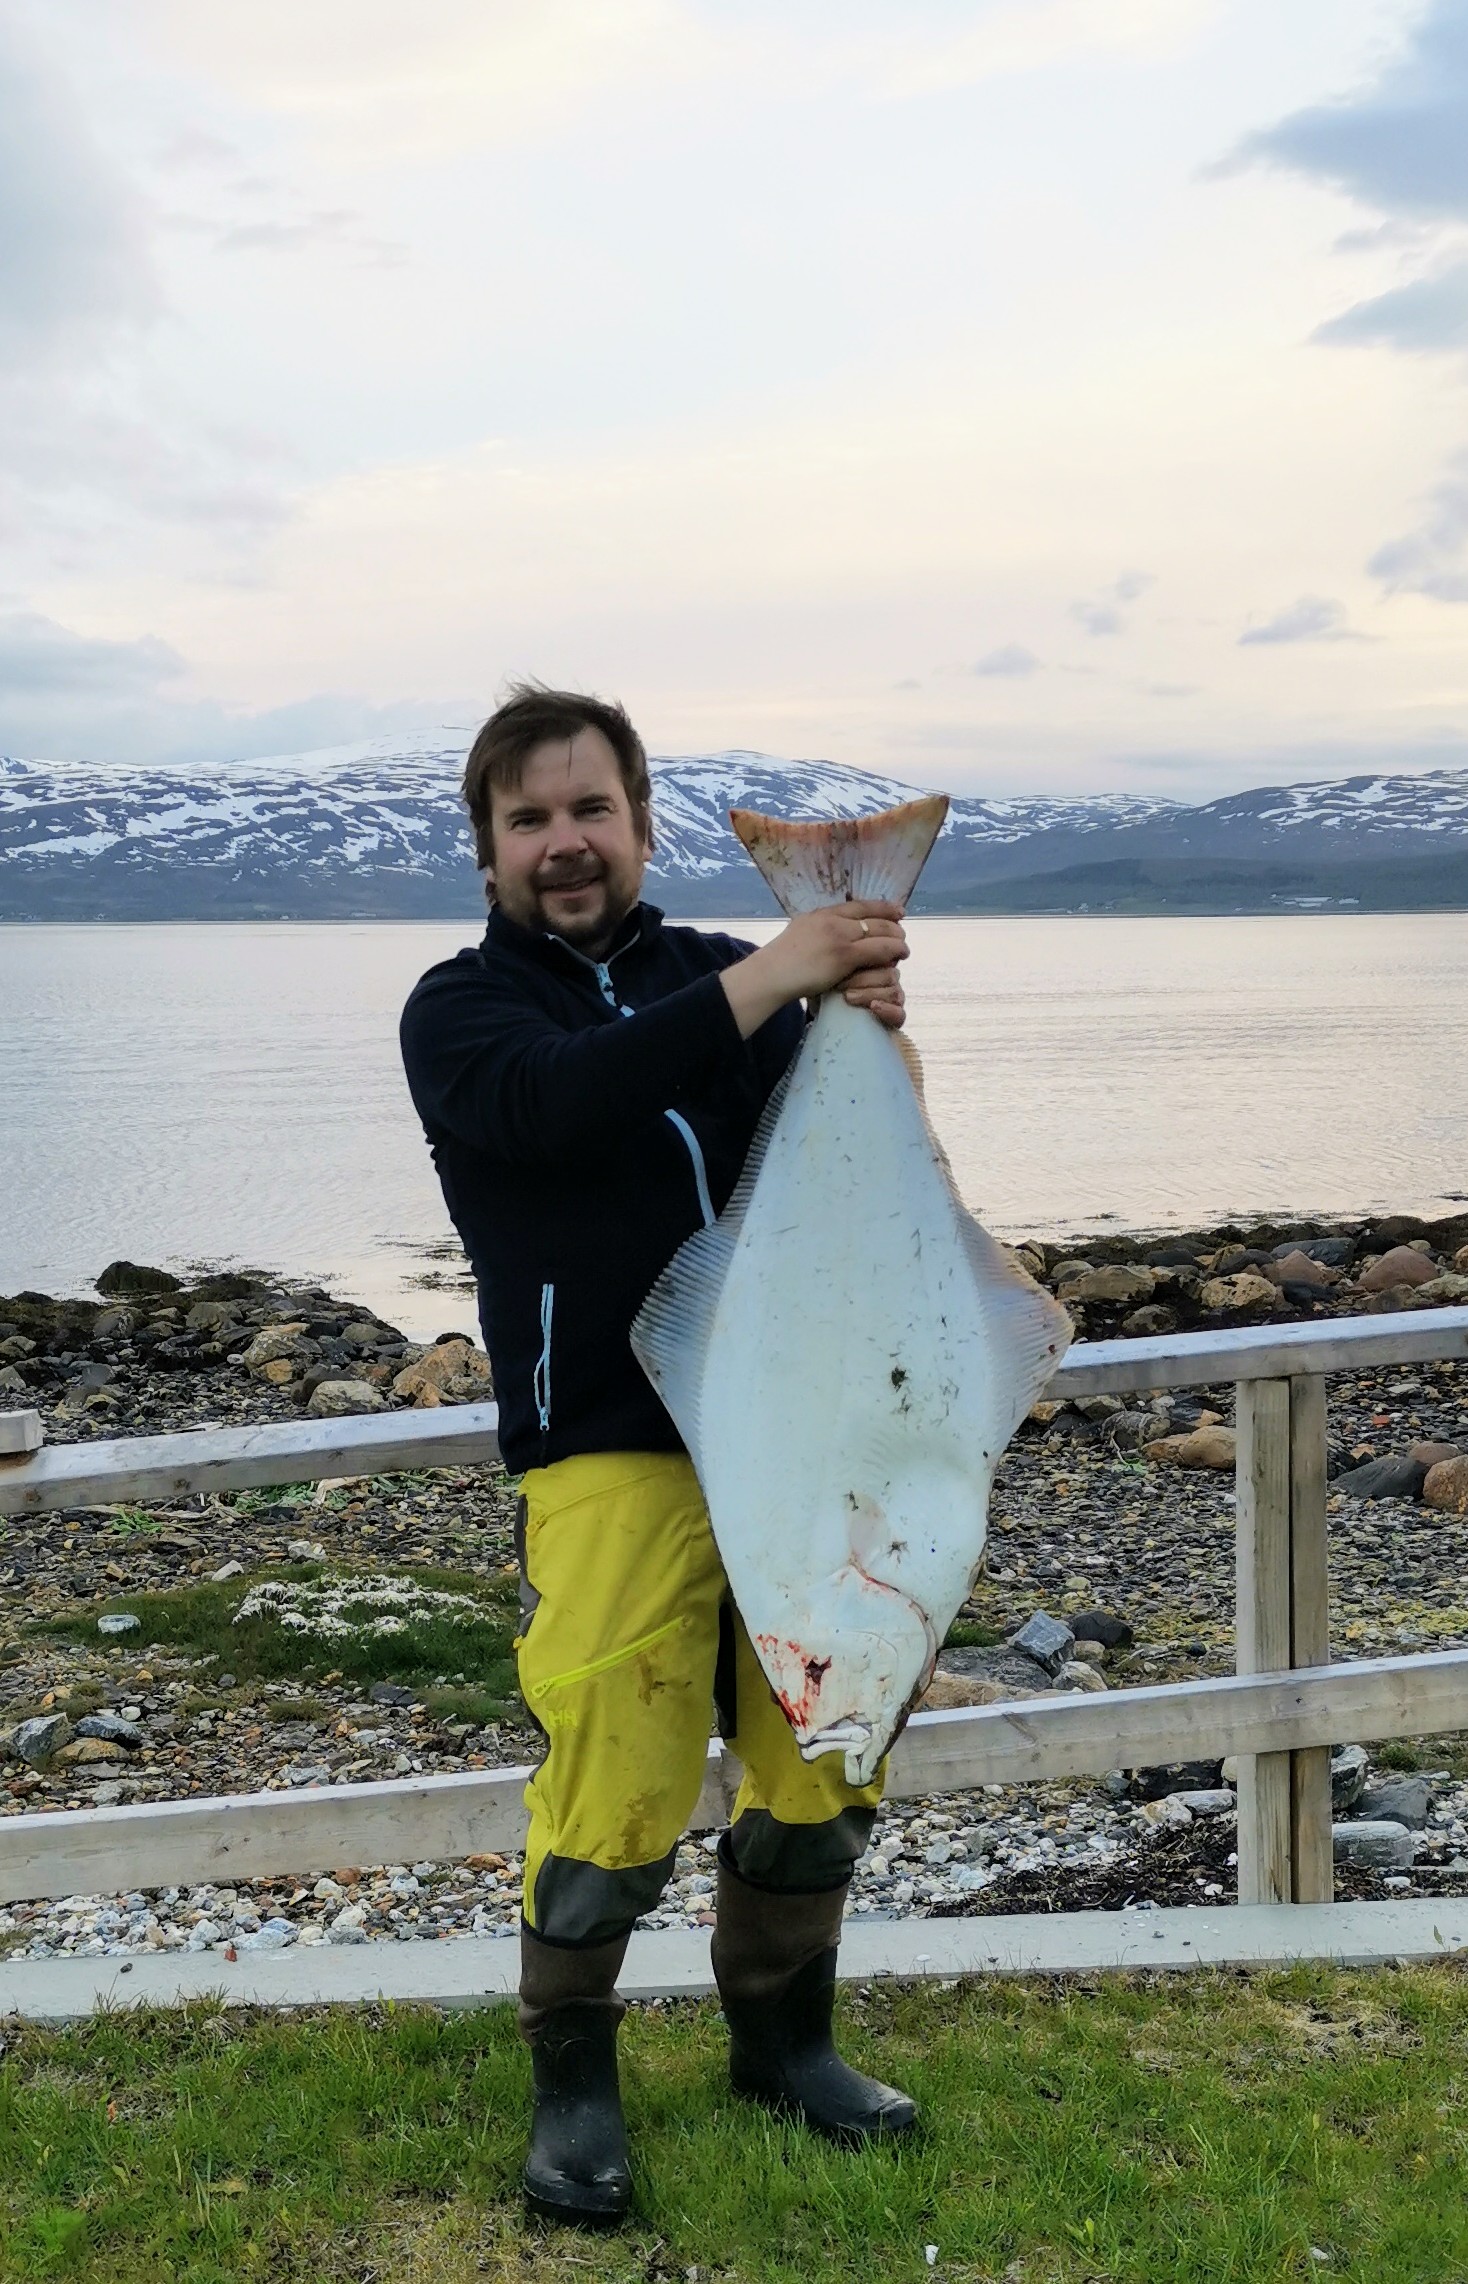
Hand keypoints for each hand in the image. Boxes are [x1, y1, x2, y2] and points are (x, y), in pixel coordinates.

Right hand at [721, 901, 908, 1037]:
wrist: (772, 973)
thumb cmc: (782, 961)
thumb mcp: (801, 931)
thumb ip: (819, 928)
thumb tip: (830, 928)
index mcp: (822, 913)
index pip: (859, 905)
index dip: (882, 907)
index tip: (897, 910)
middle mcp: (833, 920)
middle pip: (873, 916)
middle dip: (893, 924)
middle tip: (902, 932)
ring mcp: (840, 936)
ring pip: (880, 931)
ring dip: (896, 939)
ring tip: (903, 948)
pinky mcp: (845, 955)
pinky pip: (878, 950)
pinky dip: (892, 952)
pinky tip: (898, 956)